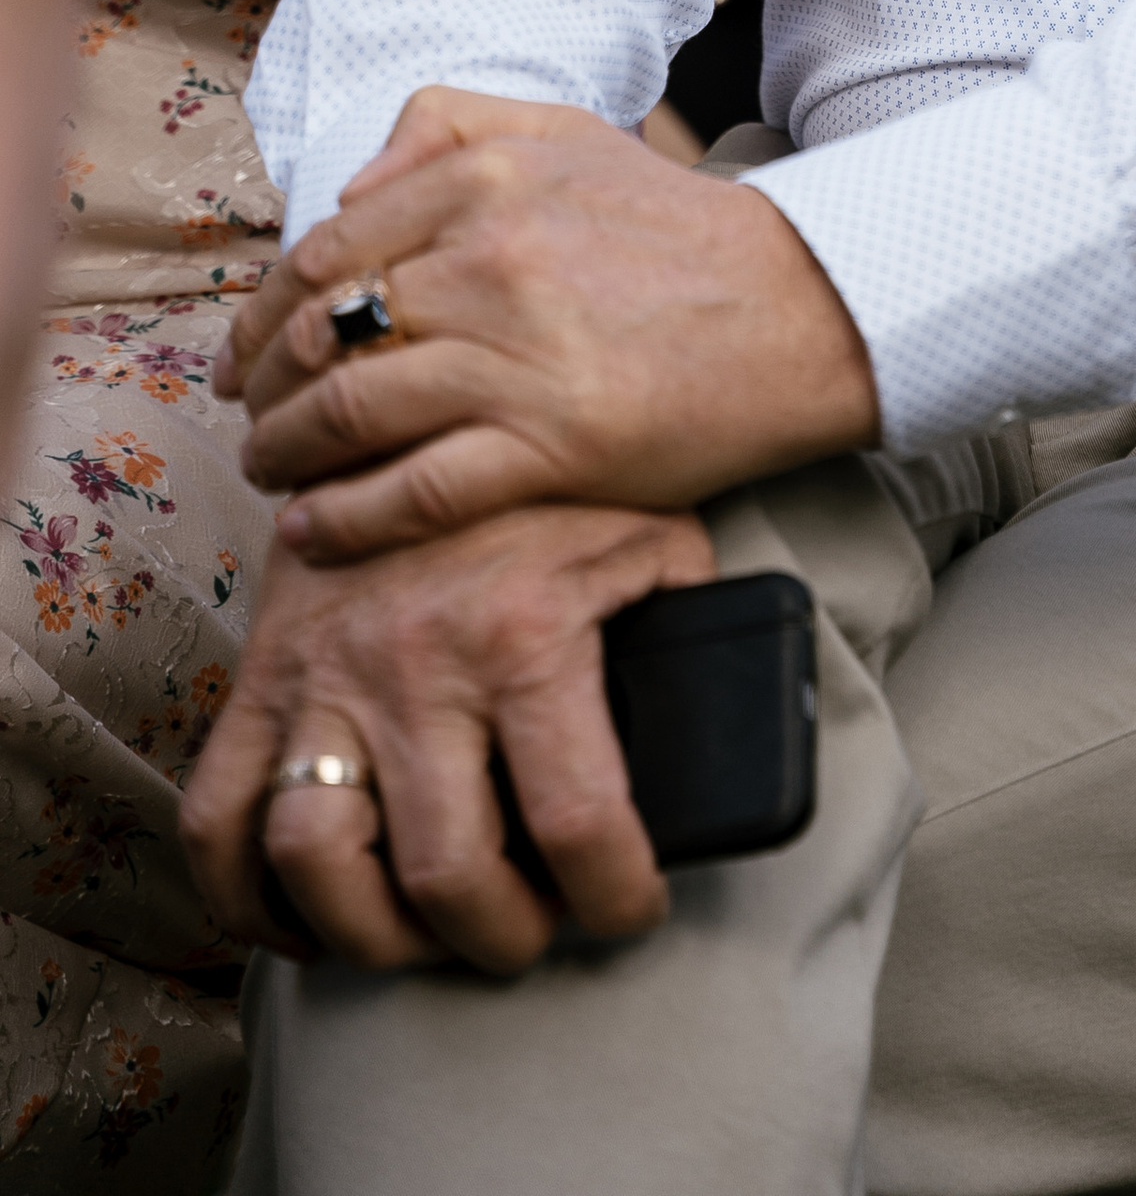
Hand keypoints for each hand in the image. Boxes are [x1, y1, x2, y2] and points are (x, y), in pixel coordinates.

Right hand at [181, 506, 713, 971]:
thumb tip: (734, 699)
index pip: (578, 817)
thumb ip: (684, 607)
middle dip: (500, 936)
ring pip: (316, 860)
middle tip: (529, 931)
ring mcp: (326, 673)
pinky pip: (217, 816)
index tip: (629, 912)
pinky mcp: (260, 675)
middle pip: (446, 871)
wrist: (412, 383)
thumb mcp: (642, 518)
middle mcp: (417, 662)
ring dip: (374, 934)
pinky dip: (248, 894)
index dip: (614, 897)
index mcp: (524, 628)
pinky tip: (311, 915)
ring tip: (425, 933)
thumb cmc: (545, 467)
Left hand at [215, 88, 878, 558]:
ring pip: (346, 414)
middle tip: (249, 421)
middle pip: (317, 336)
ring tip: (272, 476)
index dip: (264, 312)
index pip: (324, 252)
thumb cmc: (679, 229)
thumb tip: (348, 190)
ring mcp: (516, 360)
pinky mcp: (549, 448)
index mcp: (486, 182)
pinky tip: (314, 531)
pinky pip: (411, 493)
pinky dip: (343, 520)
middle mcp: (489, 263)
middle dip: (261, 390)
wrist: (799, 310)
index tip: (247, 353)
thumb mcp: (570, 133)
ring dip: (283, 456)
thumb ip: (450, 128)